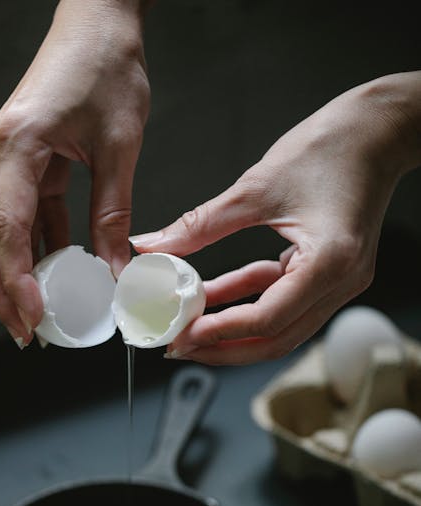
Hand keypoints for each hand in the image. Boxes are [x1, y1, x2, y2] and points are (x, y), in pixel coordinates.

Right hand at [0, 0, 149, 345]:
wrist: (100, 20)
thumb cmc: (108, 66)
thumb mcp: (119, 147)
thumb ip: (113, 212)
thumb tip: (117, 270)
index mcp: (19, 145)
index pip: (7, 228)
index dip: (17, 281)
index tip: (35, 318)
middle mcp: (2, 154)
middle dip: (2, 290)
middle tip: (25, 331)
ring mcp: (10, 158)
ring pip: (0, 230)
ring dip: (16, 275)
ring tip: (38, 314)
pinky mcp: (27, 161)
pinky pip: (26, 214)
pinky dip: (38, 248)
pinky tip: (56, 274)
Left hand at [131, 72, 420, 364]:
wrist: (378, 130)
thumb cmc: (332, 147)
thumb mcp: (257, 186)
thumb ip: (202, 224)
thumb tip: (156, 246)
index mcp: (330, 262)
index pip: (270, 318)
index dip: (222, 331)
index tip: (184, 334)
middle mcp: (341, 282)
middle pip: (277, 338)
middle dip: (225, 346)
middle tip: (181, 346)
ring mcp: (338, 281)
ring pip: (280, 325)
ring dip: (234, 327)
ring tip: (191, 326)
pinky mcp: (328, 271)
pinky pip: (284, 297)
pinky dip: (249, 298)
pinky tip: (213, 294)